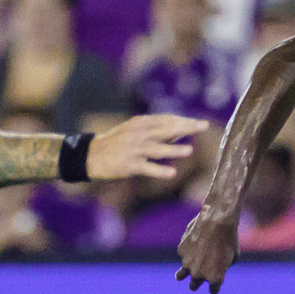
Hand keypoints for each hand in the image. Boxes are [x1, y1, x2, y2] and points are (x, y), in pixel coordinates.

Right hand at [88, 114, 208, 180]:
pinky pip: (147, 168)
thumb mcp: (134, 131)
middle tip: (203, 126)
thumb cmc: (116, 143)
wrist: (90, 155)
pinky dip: (160, 171)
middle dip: (186, 127)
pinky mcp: (129, 165)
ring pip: (157, 149)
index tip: (200, 123)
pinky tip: (172, 173)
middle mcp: (138, 134)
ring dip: (174, 150)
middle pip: (166, 129)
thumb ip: (156, 132)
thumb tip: (179, 133)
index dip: (184, 121)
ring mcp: (134, 149)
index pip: (166, 119)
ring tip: (190, 150)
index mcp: (140, 123)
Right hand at [175, 209, 239, 293]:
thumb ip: (223, 266)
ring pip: (180, 276)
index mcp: (214, 278)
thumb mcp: (233, 256)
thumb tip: (216, 267)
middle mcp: (199, 274)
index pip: (213, 290)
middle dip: (196, 284)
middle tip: (198, 278)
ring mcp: (187, 263)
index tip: (216, 283)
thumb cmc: (229, 239)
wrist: (217, 221)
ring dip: (182, 276)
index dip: (215, 287)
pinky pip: (183, 255)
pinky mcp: (181, 251)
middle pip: (193, 286)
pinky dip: (187, 253)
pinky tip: (194, 243)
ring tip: (180, 276)